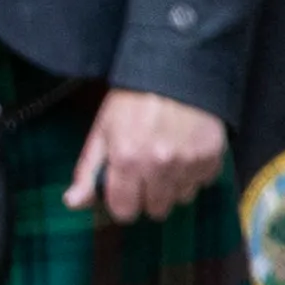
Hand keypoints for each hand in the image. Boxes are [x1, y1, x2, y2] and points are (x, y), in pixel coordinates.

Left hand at [62, 88, 227, 223]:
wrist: (175, 72)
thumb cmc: (131, 102)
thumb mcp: (100, 132)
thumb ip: (87, 171)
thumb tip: (72, 203)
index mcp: (126, 160)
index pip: (125, 211)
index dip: (123, 203)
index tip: (125, 191)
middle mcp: (159, 166)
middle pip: (156, 210)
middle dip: (149, 197)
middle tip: (147, 173)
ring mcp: (189, 163)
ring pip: (181, 199)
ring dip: (173, 186)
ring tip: (168, 160)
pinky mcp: (213, 157)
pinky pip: (203, 183)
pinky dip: (194, 174)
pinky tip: (186, 153)